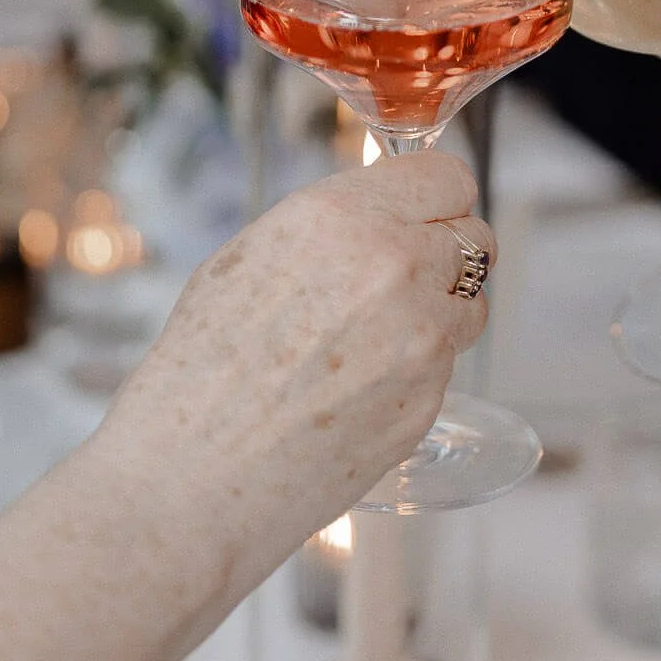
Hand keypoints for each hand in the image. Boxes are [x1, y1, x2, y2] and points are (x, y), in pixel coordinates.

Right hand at [103, 154, 492, 548]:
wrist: (187, 482)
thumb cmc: (197, 374)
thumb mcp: (244, 261)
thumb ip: (327, 230)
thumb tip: (375, 219)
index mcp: (340, 217)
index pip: (446, 178)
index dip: (434, 198)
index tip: (423, 214)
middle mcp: (393, 266)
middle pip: (473, 237)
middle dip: (443, 254)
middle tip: (401, 281)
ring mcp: (420, 338)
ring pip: (471, 305)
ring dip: (440, 313)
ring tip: (374, 342)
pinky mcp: (428, 402)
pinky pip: (447, 367)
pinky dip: (418, 372)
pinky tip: (360, 390)